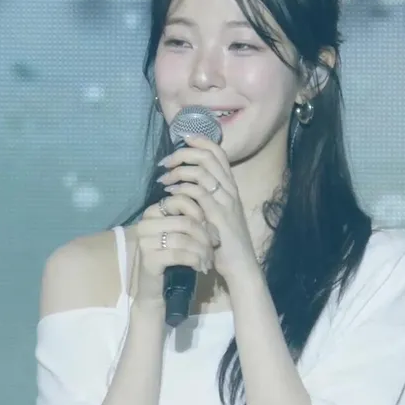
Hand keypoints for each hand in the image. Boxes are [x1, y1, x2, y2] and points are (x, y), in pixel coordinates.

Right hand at [129, 191, 216, 308]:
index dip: (201, 214)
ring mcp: (145, 241)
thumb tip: (211, 216)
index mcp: (153, 212)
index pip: (180, 200)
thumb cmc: (174, 261)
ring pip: (184, 238)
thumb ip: (192, 220)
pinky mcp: (148, 259)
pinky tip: (200, 267)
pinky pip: (179, 254)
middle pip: (185, 221)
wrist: (158, 290)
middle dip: (205, 236)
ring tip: (208, 260)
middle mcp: (146, 223)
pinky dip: (194, 260)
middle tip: (213, 249)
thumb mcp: (184, 235)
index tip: (211, 230)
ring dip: (202, 251)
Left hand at [157, 134, 258, 285]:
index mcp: (230, 187)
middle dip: (183, 154)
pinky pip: (197, 194)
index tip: (182, 139)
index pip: (219, 153)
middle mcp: (230, 191)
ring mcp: (226, 203)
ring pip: (201, 173)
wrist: (240, 265)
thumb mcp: (217, 214)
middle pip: (208, 157)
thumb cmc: (225, 241)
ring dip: (178, 172)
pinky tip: (170, 195)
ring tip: (163, 180)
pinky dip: (181, 190)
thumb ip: (207, 198)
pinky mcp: (218, 217)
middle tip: (166, 163)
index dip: (201, 141)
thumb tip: (187, 183)